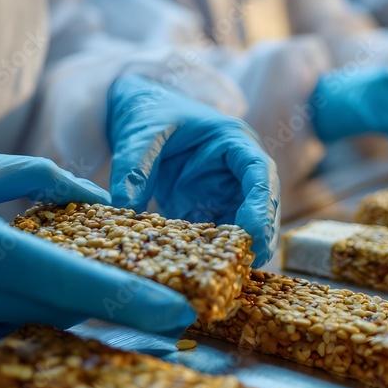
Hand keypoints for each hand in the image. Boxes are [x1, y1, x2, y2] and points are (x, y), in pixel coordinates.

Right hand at [0, 136, 196, 335]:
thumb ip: (48, 182)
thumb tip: (105, 203)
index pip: (57, 277)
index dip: (119, 297)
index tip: (172, 312)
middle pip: (54, 306)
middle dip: (114, 308)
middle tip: (169, 310)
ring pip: (34, 313)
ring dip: (77, 301)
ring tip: (126, 289)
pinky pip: (6, 313)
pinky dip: (39, 299)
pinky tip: (63, 282)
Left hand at [106, 75, 279, 266]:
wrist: (140, 112)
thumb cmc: (150, 112)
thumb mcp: (140, 134)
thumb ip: (134, 168)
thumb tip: (125, 209)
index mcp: (234, 142)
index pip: (261, 173)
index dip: (262, 206)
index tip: (253, 235)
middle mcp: (238, 171)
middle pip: (261, 207)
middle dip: (257, 237)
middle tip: (244, 267)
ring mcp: (225, 193)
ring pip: (242, 227)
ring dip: (235, 250)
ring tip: (222, 276)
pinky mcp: (207, 211)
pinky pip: (215, 236)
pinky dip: (209, 253)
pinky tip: (197, 270)